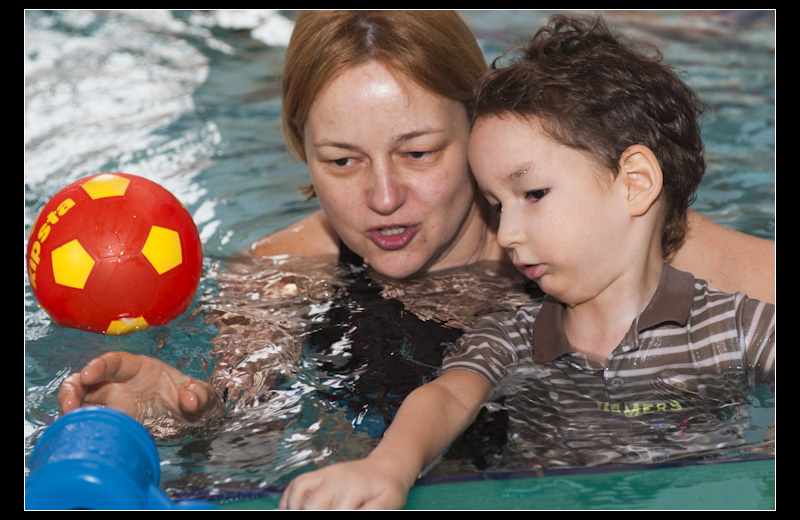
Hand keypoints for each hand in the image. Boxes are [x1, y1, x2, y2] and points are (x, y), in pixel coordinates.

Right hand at [57, 351, 223, 436]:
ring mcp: (112, 405)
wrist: (191, 421)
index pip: (115, 361)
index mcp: (139, 369)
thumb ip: (200, 393)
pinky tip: (79, 438)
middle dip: (72, 389)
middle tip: (68, 406)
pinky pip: (90, 423)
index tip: (87, 375)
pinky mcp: (110, 423)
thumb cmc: (191, 399)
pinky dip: (81, 428)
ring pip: (82, 403)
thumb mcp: (202, 395)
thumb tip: (190, 400)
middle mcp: (120, 384)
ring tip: (67, 425)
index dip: (99, 366)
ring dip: (70, 411)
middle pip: (87, 381)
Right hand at [278, 456, 414, 509]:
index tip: (341, 515)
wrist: (388, 466)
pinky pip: (296, 485)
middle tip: (319, 515)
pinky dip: (288, 500)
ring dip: (294, 508)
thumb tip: (349, 515)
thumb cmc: (389, 488)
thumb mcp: (388, 504)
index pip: (335, 512)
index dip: (332, 517)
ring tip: (297, 515)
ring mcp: (324, 475)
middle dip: (309, 514)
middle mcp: (334, 479)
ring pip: (298, 492)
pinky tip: (290, 510)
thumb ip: (369, 513)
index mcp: (352, 489)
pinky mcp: (318, 475)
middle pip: (311, 505)